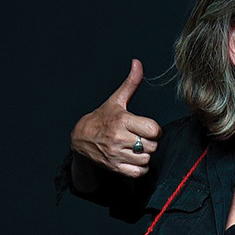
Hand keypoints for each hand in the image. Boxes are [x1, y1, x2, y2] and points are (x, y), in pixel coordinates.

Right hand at [70, 59, 161, 176]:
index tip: (147, 128)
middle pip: (152, 145)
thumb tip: (137, 63)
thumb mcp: (116, 100)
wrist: (80, 139)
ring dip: (144, 155)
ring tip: (135, 148)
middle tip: (140, 138)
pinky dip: (140, 168)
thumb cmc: (103, 118)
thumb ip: (130, 83)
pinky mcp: (115, 167)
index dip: (154, 129)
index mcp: (122, 120)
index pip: (153, 129)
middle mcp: (118, 138)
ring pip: (146, 159)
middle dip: (149, 142)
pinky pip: (139, 172)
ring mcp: (116, 154)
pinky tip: (133, 159)